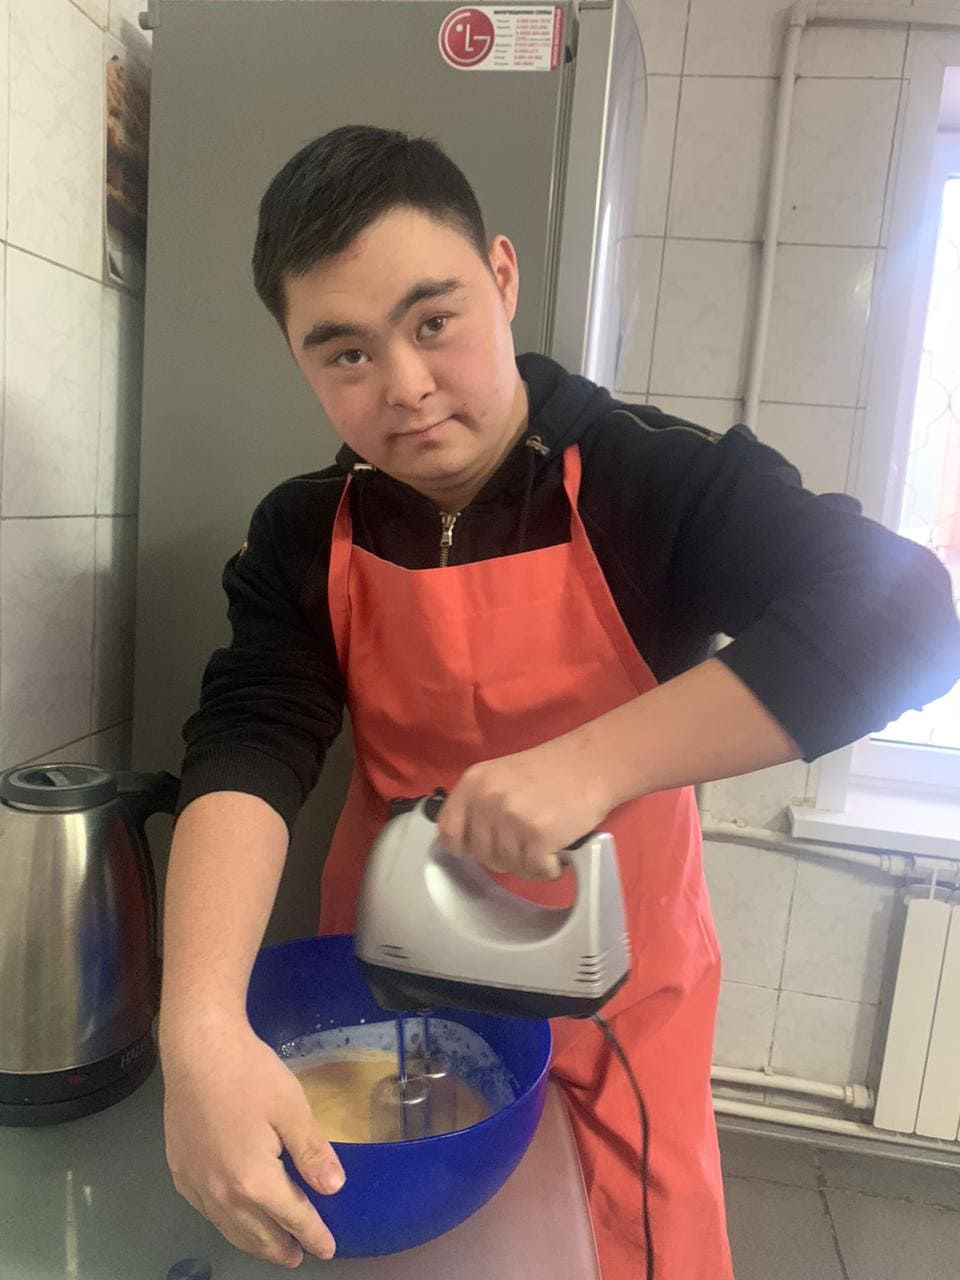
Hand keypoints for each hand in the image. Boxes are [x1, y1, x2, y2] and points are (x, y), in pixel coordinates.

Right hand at [162, 1020, 344, 1267]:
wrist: (197, 1050)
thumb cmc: (249, 1074)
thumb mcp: (292, 1108)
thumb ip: (312, 1152)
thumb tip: (334, 1189)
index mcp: (254, 1181)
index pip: (292, 1218)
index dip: (313, 1235)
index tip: (328, 1249)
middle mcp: (221, 1194)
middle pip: (257, 1234)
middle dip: (281, 1249)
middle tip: (299, 1256)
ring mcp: (196, 1184)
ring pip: (229, 1228)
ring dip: (253, 1242)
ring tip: (271, 1247)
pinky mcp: (180, 1171)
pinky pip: (207, 1212)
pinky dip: (227, 1224)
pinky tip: (235, 1217)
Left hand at [436, 735, 612, 879]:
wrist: (591, 764)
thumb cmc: (550, 771)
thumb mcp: (500, 777)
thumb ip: (479, 804)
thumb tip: (465, 843)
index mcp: (473, 783)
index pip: (448, 830)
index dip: (465, 845)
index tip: (483, 846)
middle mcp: (486, 800)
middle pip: (481, 855)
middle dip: (505, 855)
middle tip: (528, 840)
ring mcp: (511, 819)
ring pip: (508, 866)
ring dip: (529, 863)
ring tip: (545, 842)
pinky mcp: (537, 837)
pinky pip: (534, 871)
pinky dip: (548, 868)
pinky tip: (557, 851)